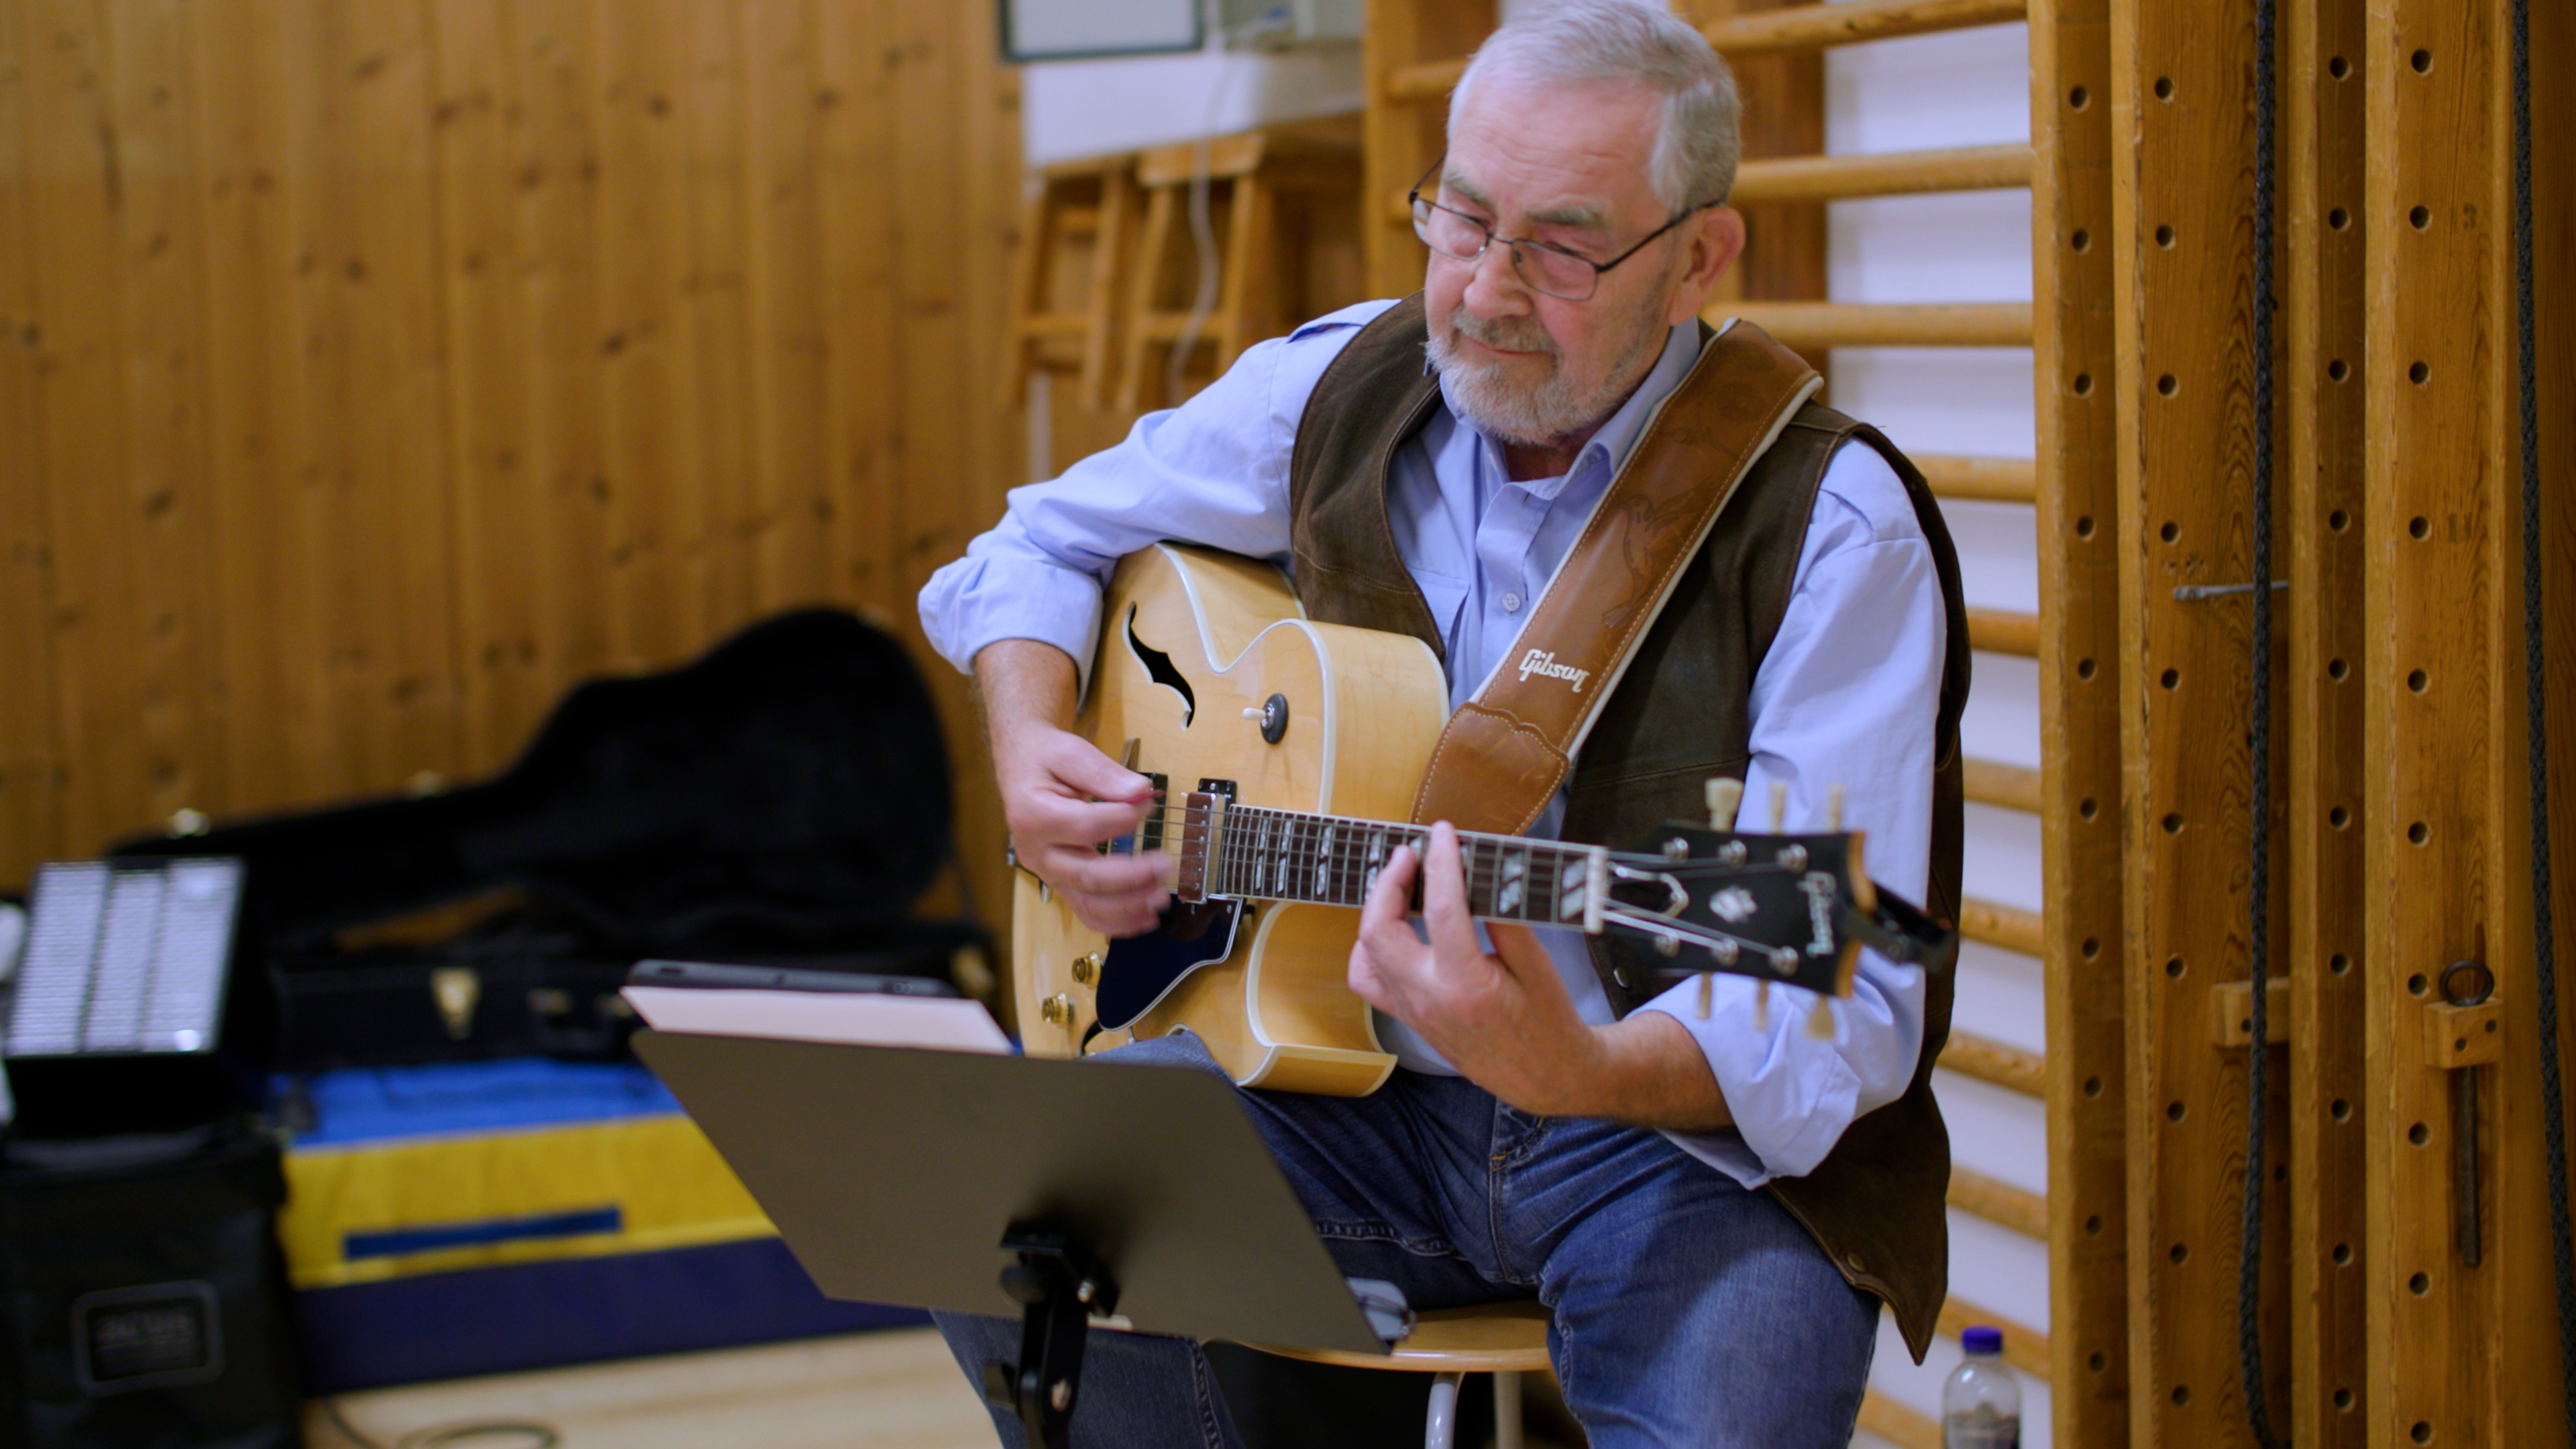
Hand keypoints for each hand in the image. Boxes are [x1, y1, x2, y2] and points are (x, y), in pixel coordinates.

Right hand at [973, 639, 1171, 937]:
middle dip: (1132, 877)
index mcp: (1033, 816)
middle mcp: (1037, 853)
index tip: (1149, 805)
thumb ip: (1104, 774)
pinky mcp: (1060, 882)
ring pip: (1087, 904)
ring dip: (1128, 908)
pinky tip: (1144, 918)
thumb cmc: (1044, 758)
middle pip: (1087, 876)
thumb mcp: (1070, 752)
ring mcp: (1047, 872)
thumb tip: (1141, 793)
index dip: (1123, 819)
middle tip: (1166, 866)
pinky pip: (1086, 911)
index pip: (1086, 827)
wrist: (1021, 767)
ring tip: (1161, 900)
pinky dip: (1116, 921)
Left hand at [1347, 822, 1602, 1114]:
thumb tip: (1481, 873)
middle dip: (1390, 882)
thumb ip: (1506, 918)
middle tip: (1411, 855)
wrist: (1544, 1077)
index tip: (1442, 834)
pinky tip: (1390, 929)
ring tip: (1399, 886)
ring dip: (1375, 912)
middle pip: (1380, 930)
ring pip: (1365, 954)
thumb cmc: (1548, 1023)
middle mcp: (1430, 1000)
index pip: (1442, 909)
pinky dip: (1369, 948)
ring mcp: (1413, 1012)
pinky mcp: (1409, 1018)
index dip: (1440, 862)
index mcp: (1467, 985)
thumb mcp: (1538, 966)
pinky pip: (1368, 981)